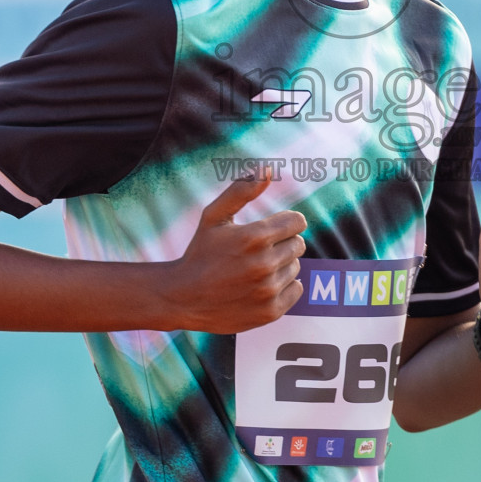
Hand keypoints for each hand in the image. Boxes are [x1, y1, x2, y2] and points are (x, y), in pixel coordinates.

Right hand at [164, 171, 306, 333]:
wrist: (182, 298)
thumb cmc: (200, 253)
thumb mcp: (214, 216)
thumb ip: (242, 190)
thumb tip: (268, 169)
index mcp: (254, 237)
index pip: (297, 222)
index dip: (284, 223)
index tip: (270, 230)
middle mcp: (265, 264)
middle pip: (298, 244)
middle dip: (281, 243)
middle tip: (257, 251)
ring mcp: (268, 290)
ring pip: (295, 267)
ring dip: (281, 266)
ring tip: (254, 269)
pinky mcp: (270, 311)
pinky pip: (296, 290)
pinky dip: (283, 287)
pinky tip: (260, 286)